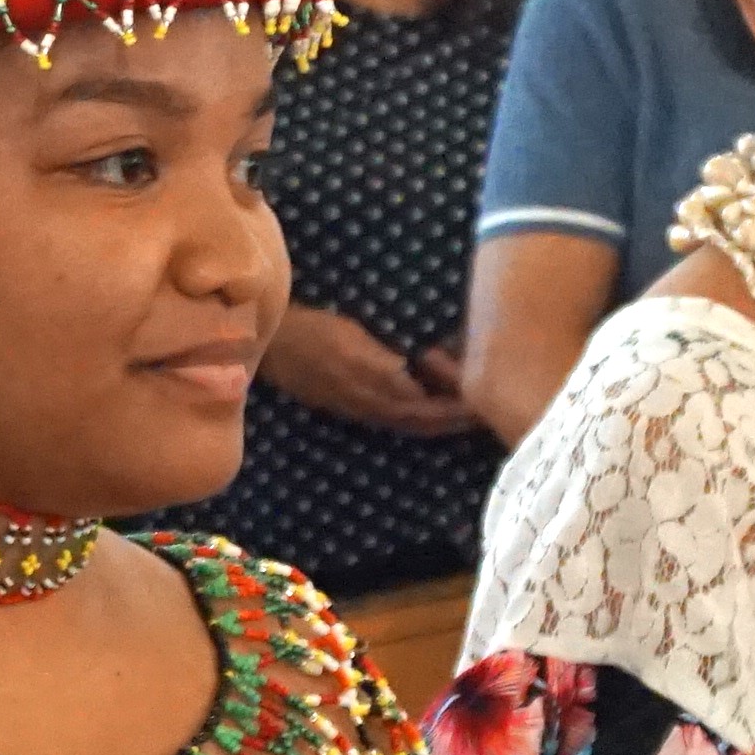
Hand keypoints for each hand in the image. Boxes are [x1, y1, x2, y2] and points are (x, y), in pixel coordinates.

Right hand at [266, 305, 477, 437]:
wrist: (269, 342)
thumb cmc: (311, 332)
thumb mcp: (348, 342)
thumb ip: (380, 367)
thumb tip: (414, 386)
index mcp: (373, 394)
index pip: (426, 410)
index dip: (456, 408)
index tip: (483, 403)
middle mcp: (371, 408)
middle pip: (422, 422)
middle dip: (454, 419)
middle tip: (485, 414)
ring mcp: (360, 407)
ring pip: (409, 421)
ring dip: (438, 419)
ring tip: (463, 411)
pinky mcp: (351, 401)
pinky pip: (395, 415)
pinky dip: (418, 412)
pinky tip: (425, 402)